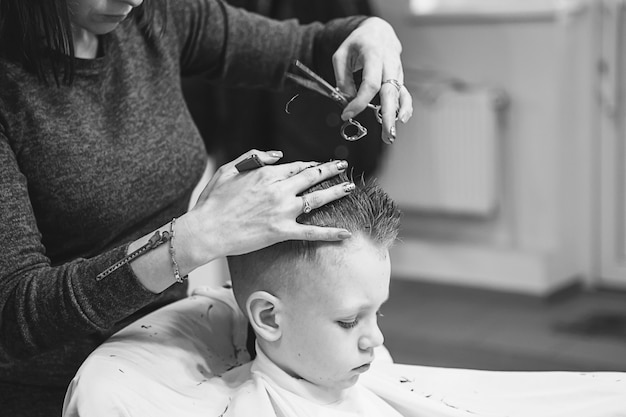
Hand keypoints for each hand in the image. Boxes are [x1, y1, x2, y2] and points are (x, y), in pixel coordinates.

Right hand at [178, 150, 352, 270]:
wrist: (206, 230)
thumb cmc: (213, 201)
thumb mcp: (229, 169)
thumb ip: (255, 157)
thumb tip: (278, 154)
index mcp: (266, 174)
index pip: (296, 166)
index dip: (311, 165)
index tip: (320, 165)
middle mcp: (278, 190)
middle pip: (311, 177)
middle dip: (330, 170)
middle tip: (343, 166)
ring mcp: (282, 211)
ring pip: (317, 199)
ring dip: (336, 191)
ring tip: (350, 186)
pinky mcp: (282, 232)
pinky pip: (311, 232)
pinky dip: (330, 233)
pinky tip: (345, 233)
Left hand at [333, 17, 412, 143]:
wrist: (378, 31)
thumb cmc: (357, 43)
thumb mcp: (341, 54)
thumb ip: (343, 78)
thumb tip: (348, 99)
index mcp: (373, 54)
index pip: (370, 83)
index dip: (359, 102)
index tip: (346, 114)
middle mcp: (389, 63)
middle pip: (390, 92)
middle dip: (388, 115)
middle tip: (386, 134)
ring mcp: (397, 71)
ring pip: (399, 95)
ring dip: (397, 116)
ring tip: (391, 135)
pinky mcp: (399, 78)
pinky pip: (404, 94)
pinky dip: (405, 107)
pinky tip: (402, 120)